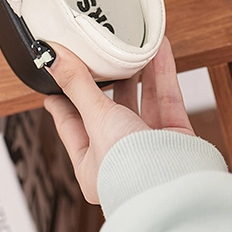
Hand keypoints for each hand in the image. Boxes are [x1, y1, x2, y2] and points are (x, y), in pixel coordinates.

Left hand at [43, 37, 194, 203]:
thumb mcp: (96, 120)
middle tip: (101, 56)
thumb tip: (55, 60)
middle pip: (111, 110)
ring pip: (142, 101)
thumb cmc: (131, 169)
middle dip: (109, 81)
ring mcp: (150, 146)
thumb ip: (78, 86)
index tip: (57, 81)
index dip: (64, 101)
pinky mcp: (176, 137)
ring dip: (139, 72)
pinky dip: (163, 73)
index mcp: (93, 165)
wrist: (176, 185)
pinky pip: (167, 98)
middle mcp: (121, 156)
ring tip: (132, 47)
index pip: (72, 125)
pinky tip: (159, 50)